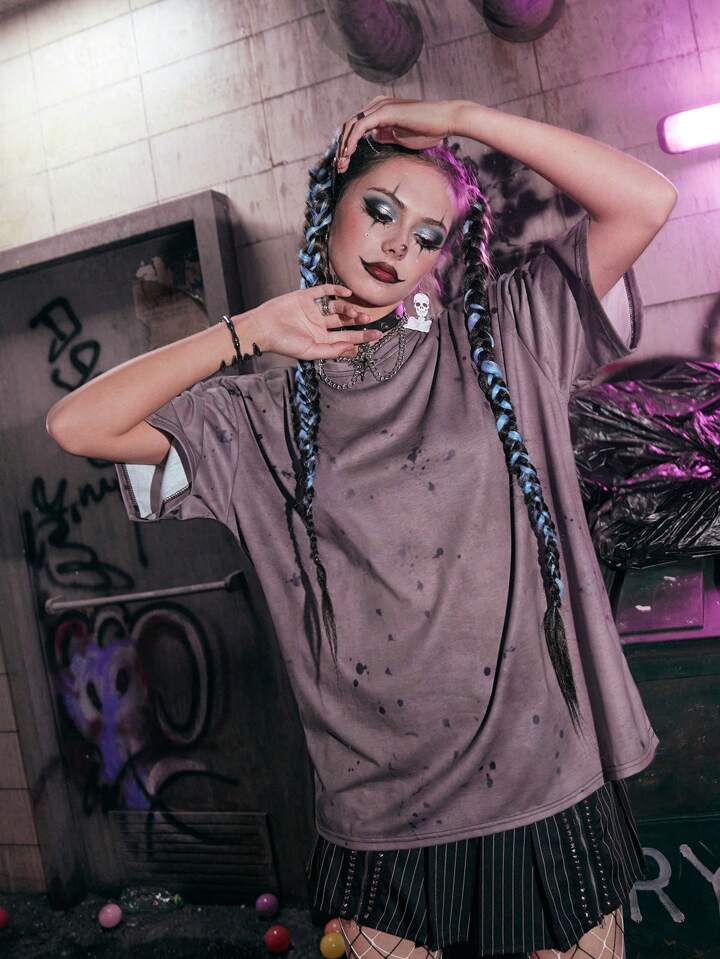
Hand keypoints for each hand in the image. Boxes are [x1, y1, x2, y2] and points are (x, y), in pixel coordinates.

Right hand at [243, 284, 383, 361]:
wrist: (263, 328)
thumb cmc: (284, 343)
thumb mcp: (311, 351)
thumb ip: (333, 350)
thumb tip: (353, 348)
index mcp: (321, 339)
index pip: (346, 338)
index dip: (362, 337)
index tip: (377, 335)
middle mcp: (319, 325)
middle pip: (345, 322)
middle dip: (358, 322)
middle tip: (369, 320)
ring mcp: (313, 310)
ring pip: (337, 307)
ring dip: (349, 308)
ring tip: (358, 312)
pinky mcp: (306, 297)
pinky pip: (324, 291)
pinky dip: (336, 290)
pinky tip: (347, 293)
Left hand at [335, 96, 463, 171]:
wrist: (445, 120)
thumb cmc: (428, 130)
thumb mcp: (401, 137)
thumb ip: (386, 136)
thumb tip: (375, 138)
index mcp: (381, 111)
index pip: (356, 128)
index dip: (347, 146)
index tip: (343, 163)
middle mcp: (377, 105)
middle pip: (350, 126)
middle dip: (341, 147)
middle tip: (338, 167)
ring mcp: (380, 106)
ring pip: (351, 126)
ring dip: (343, 147)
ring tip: (341, 164)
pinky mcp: (384, 111)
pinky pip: (360, 127)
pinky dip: (351, 141)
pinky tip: (348, 155)